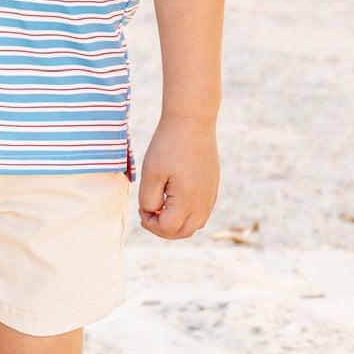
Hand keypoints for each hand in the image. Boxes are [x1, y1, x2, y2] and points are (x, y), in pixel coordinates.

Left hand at [137, 115, 218, 238]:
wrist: (192, 121)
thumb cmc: (168, 145)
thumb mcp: (151, 173)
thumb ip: (148, 199)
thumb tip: (152, 212)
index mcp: (188, 201)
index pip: (168, 229)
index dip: (150, 224)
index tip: (141, 208)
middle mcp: (204, 202)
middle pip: (183, 232)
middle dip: (163, 229)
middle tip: (148, 213)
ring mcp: (211, 195)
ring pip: (195, 224)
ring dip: (177, 223)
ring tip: (160, 206)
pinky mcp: (213, 187)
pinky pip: (202, 211)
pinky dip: (187, 214)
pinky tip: (173, 199)